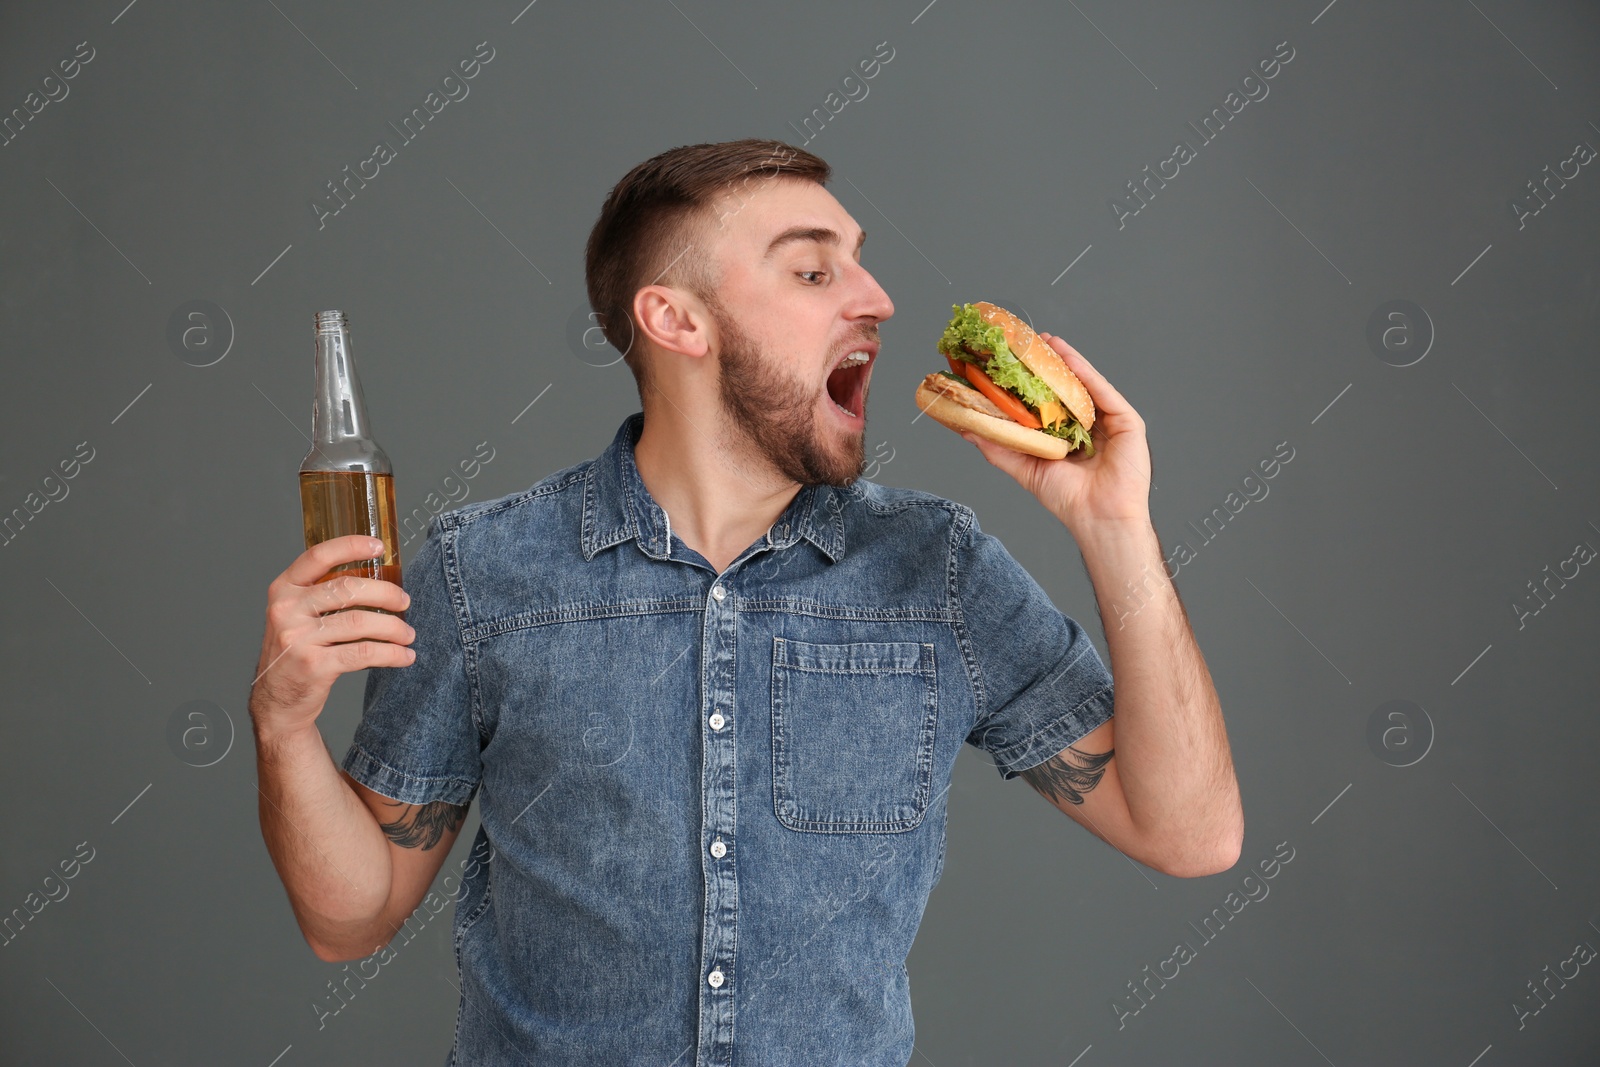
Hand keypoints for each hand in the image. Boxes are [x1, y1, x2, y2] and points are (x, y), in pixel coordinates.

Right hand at [249, 534, 414, 742]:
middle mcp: (286, 609)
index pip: (318, 556)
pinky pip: (364, 653)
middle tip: (405, 602)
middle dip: (386, 593)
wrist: (276, 702)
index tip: (380, 547)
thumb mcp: (296, 616)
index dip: (351, 546)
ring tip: (407, 634)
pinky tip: (404, 656)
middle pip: (347, 588)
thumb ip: (321, 594)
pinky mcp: (313, 665)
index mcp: (283, 589)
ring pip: (360, 622)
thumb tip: (377, 579)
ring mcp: (297, 638)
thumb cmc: (296, 653)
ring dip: (393, 628)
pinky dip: (391, 654)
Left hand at [961, 333, 1151, 532]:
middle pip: (1068, 389)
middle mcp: (1090, 427)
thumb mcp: (1026, 467)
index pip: (1050, 403)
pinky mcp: (1127, 421)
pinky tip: (1068, 356)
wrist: (1097, 516)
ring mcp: (1110, 423)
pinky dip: (1085, 372)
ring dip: (1066, 360)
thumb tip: (968, 429)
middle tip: (1028, 342)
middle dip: (1049, 365)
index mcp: (1069, 437)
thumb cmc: (1067, 499)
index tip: (1013, 363)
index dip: (1032, 383)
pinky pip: (1103, 391)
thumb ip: (1000, 447)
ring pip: (1086, 385)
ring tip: (1046, 340)